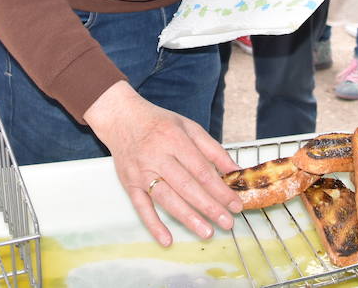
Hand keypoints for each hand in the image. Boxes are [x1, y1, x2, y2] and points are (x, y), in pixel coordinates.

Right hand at [84, 82, 240, 246]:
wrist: (122, 118)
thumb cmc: (159, 123)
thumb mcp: (189, 127)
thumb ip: (213, 149)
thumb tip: (235, 171)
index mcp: (174, 139)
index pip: (201, 170)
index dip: (220, 189)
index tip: (235, 204)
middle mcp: (157, 156)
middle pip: (186, 186)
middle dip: (209, 206)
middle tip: (227, 222)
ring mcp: (141, 172)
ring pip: (166, 198)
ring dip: (187, 217)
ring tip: (207, 231)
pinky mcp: (129, 183)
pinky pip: (141, 207)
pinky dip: (153, 225)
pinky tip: (167, 239)